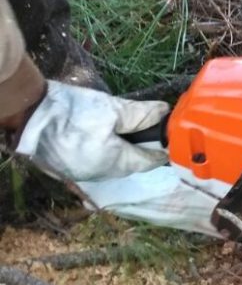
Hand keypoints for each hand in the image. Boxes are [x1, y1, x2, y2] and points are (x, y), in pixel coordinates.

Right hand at [16, 82, 168, 181]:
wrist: (29, 115)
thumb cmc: (73, 113)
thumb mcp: (112, 110)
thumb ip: (140, 114)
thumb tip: (162, 113)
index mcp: (115, 164)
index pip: (148, 161)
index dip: (160, 149)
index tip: (169, 139)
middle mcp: (101, 174)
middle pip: (130, 163)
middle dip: (141, 149)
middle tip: (150, 131)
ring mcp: (83, 173)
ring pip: (112, 164)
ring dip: (122, 150)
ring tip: (126, 131)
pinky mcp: (68, 167)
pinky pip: (95, 161)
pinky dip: (104, 150)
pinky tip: (103, 136)